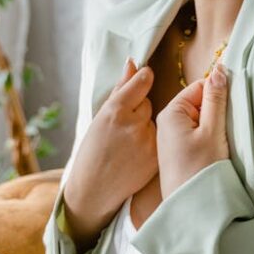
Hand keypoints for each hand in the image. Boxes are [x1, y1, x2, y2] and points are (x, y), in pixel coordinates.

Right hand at [62, 57, 158, 237]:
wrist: (93, 189)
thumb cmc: (92, 151)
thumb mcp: (99, 117)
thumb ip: (120, 89)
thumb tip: (133, 63)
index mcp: (115, 111)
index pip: (141, 82)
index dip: (143, 79)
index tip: (145, 77)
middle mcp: (133, 124)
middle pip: (147, 103)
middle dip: (138, 110)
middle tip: (123, 127)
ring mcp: (147, 142)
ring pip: (155, 121)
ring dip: (145, 127)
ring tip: (128, 144)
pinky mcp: (157, 157)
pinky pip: (160, 138)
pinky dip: (152, 142)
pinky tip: (136, 154)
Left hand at [155, 63, 229, 199]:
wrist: (191, 209)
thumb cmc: (200, 169)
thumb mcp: (212, 130)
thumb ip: (215, 99)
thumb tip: (218, 70)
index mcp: (171, 112)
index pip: (200, 87)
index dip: (218, 95)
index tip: (230, 109)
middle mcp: (165, 122)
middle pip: (198, 103)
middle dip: (215, 112)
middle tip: (224, 131)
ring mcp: (169, 138)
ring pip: (198, 120)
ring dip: (212, 127)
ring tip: (218, 144)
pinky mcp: (175, 153)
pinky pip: (194, 135)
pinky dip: (206, 139)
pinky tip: (212, 153)